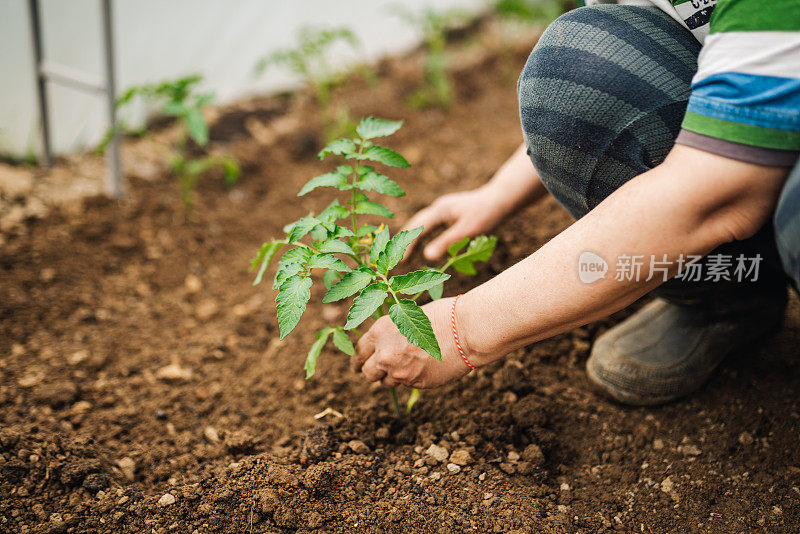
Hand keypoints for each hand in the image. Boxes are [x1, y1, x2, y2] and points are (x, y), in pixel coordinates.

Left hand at [352, 297, 472, 388]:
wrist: (466, 329)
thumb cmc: (442, 317)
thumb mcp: (408, 318)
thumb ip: (392, 335)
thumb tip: (383, 349)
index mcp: (381, 330)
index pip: (360, 350)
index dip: (360, 358)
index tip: (359, 364)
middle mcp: (384, 352)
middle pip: (367, 371)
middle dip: (374, 371)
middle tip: (380, 372)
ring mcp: (399, 370)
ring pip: (386, 382)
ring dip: (394, 377)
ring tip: (413, 363)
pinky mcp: (415, 383)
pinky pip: (407, 385)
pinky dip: (413, 379)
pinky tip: (427, 366)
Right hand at [402, 185, 509, 261]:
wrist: (501, 199)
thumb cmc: (486, 214)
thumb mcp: (467, 231)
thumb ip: (446, 242)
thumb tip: (427, 256)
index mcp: (440, 210)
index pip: (418, 228)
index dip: (408, 245)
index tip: (401, 260)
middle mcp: (439, 208)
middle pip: (416, 224)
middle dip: (406, 240)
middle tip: (398, 257)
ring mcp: (444, 209)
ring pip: (423, 224)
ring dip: (414, 237)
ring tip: (406, 253)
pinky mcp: (450, 213)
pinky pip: (431, 225)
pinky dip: (424, 235)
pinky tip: (423, 243)